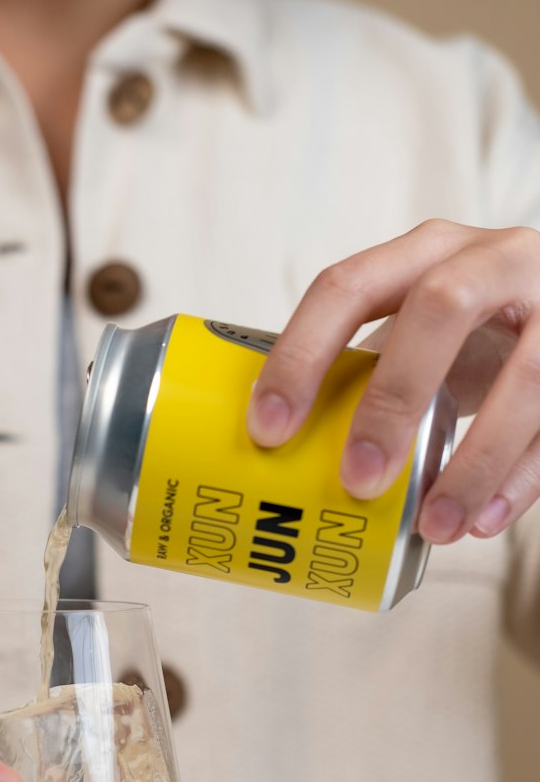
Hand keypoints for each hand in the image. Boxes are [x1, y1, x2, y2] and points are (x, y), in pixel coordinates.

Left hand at [246, 219, 539, 542]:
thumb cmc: (469, 335)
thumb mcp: (414, 333)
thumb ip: (359, 374)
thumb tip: (271, 460)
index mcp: (425, 252)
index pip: (347, 286)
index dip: (301, 354)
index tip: (269, 429)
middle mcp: (493, 260)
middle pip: (441, 309)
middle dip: (394, 399)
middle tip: (358, 480)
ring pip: (528, 374)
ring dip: (474, 460)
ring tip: (434, 528)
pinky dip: (523, 478)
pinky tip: (482, 522)